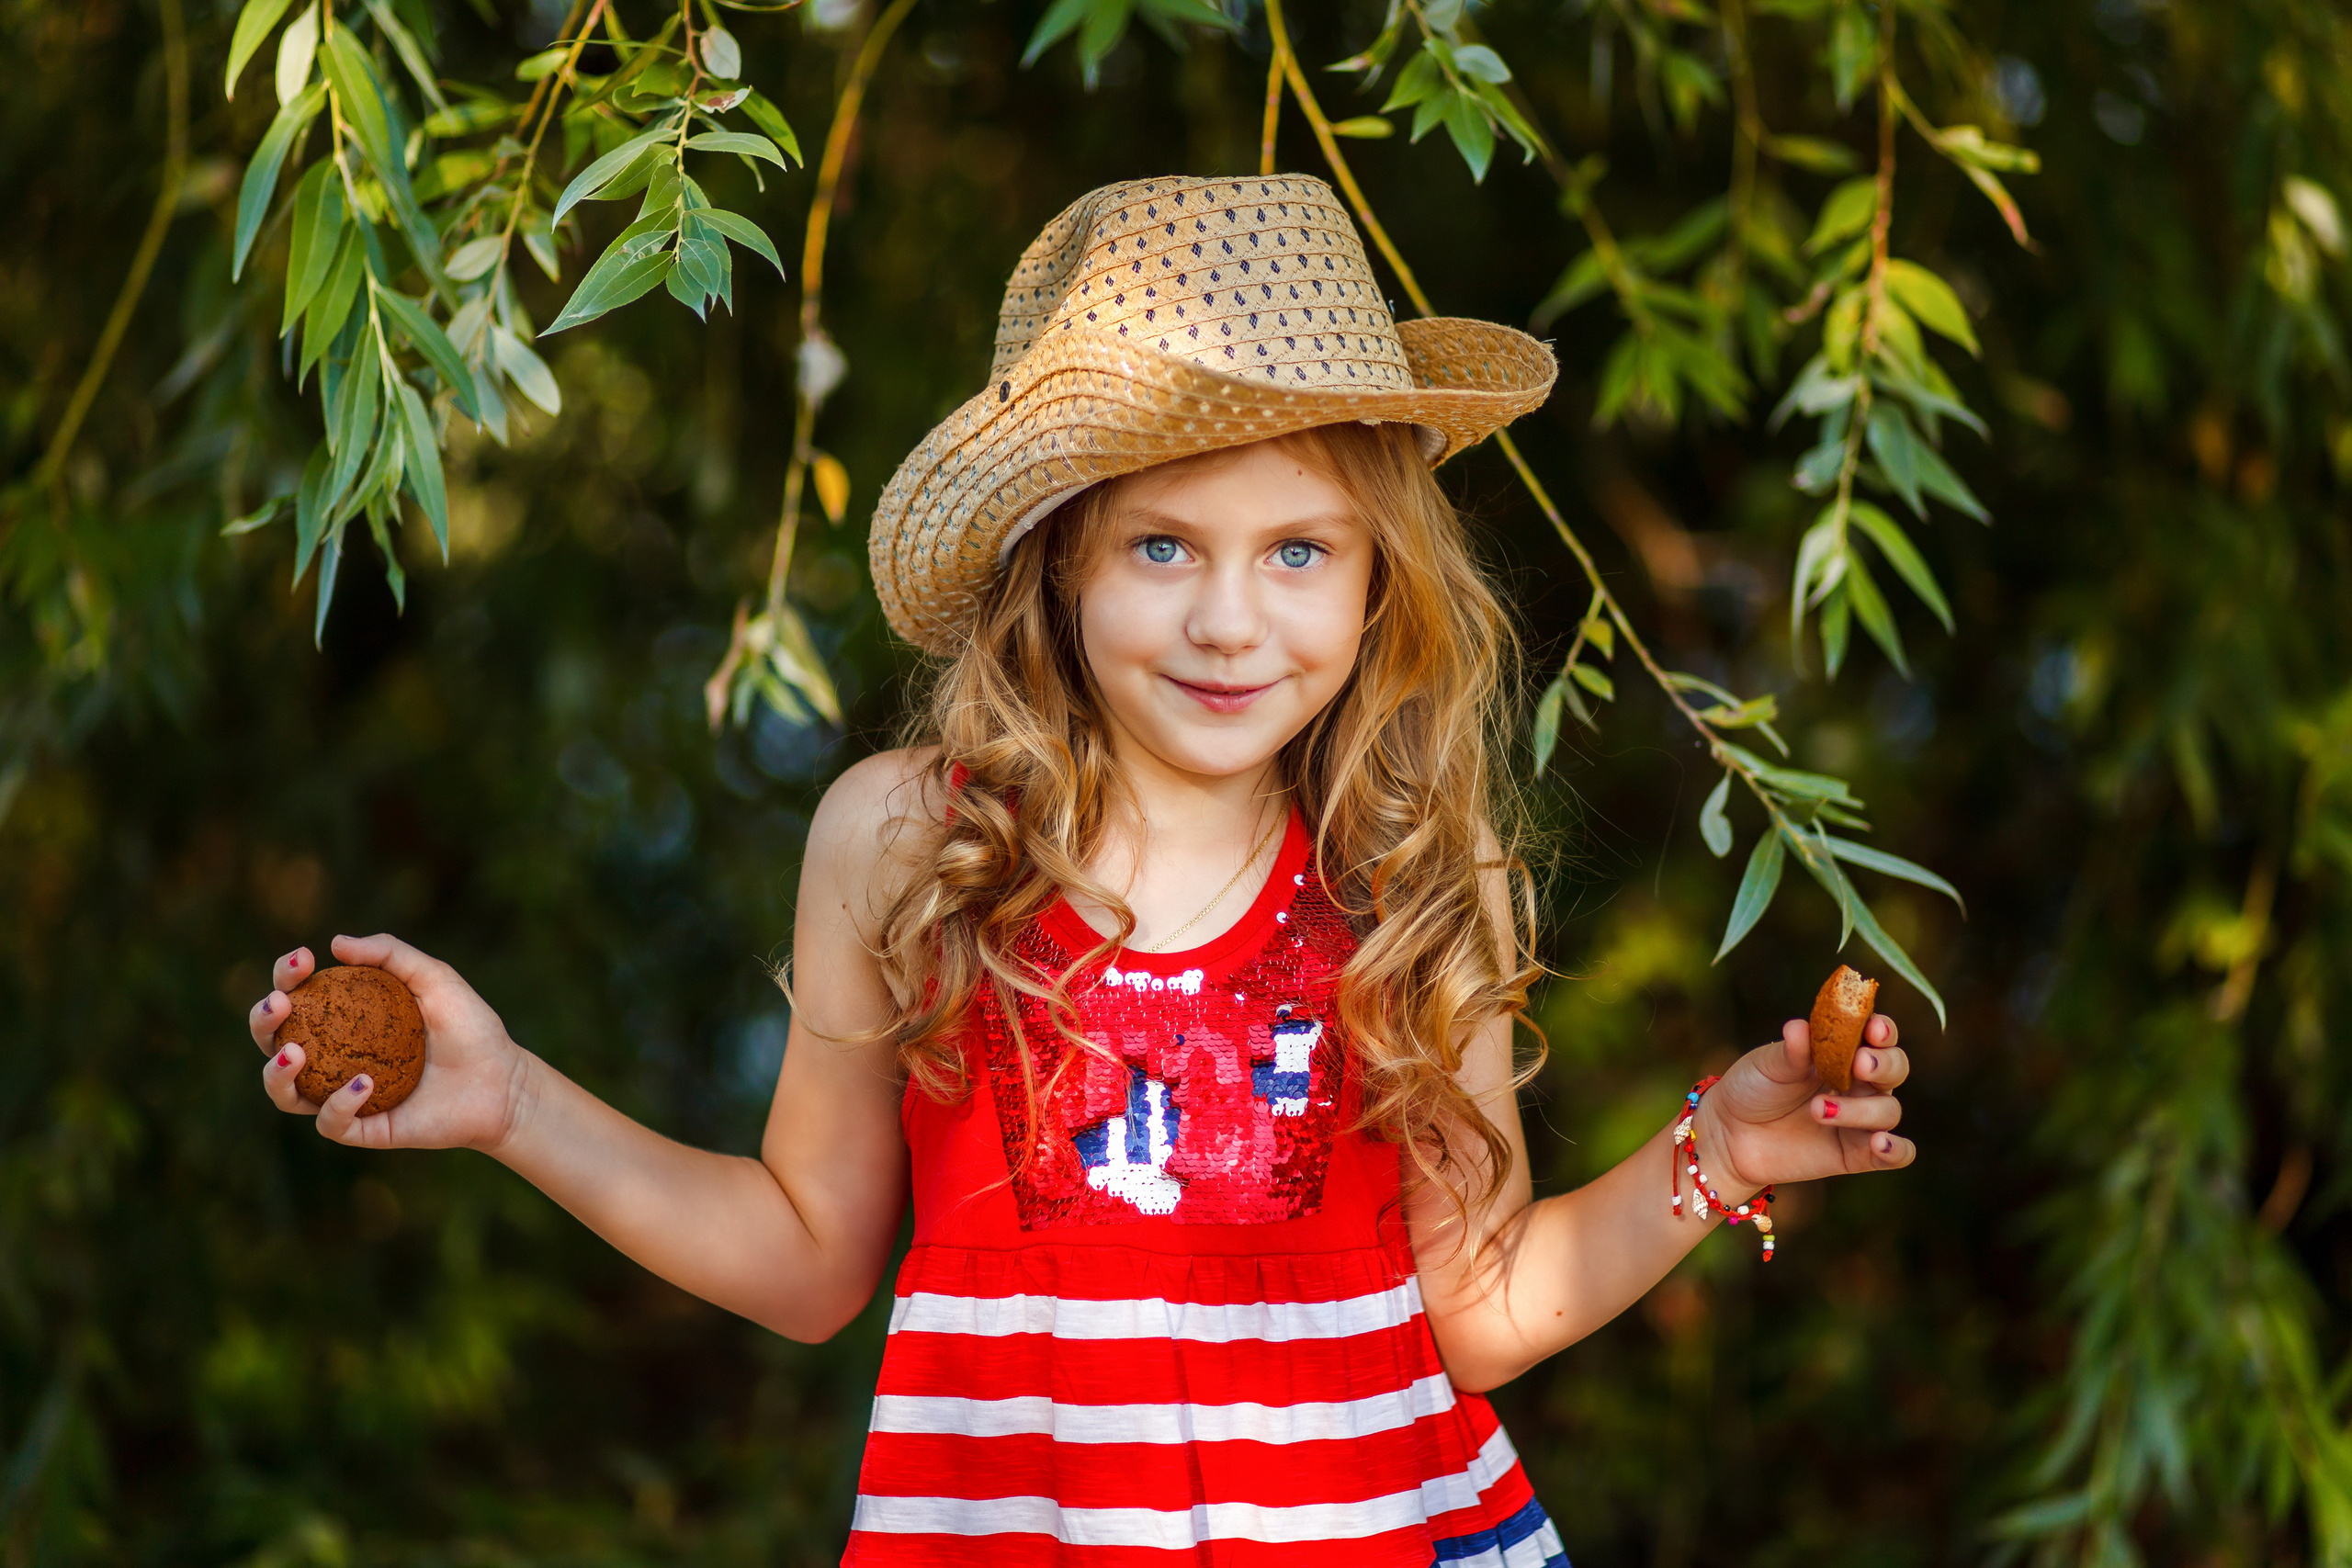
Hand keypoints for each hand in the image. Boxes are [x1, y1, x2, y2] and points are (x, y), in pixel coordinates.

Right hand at [249, 934, 530, 1153]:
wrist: (503, 1081)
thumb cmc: (470, 1027)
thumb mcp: (435, 978)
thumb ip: (391, 955)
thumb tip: (336, 943)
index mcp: (344, 1020)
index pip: (298, 996)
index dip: (286, 976)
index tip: (302, 960)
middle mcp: (334, 1058)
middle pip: (274, 1042)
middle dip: (262, 1020)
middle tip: (280, 1004)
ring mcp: (344, 1095)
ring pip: (285, 1093)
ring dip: (277, 1073)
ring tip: (294, 1052)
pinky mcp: (365, 1128)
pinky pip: (332, 1123)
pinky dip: (339, 1103)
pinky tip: (365, 1081)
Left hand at [1692, 1013, 1913, 1194]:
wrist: (1730, 1133)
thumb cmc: (1753, 1088)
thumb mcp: (1768, 1066)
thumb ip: (1791, 1052)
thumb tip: (1800, 1027)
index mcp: (1843, 1052)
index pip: (1877, 1036)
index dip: (1882, 1030)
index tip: (1874, 1027)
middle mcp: (1859, 1084)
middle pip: (1895, 1069)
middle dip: (1884, 1064)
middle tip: (1859, 1064)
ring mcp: (1860, 1119)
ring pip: (1889, 1110)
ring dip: (1861, 1109)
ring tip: (1817, 1109)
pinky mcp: (1857, 1154)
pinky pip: (1895, 1155)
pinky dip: (1896, 1150)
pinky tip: (1880, 1143)